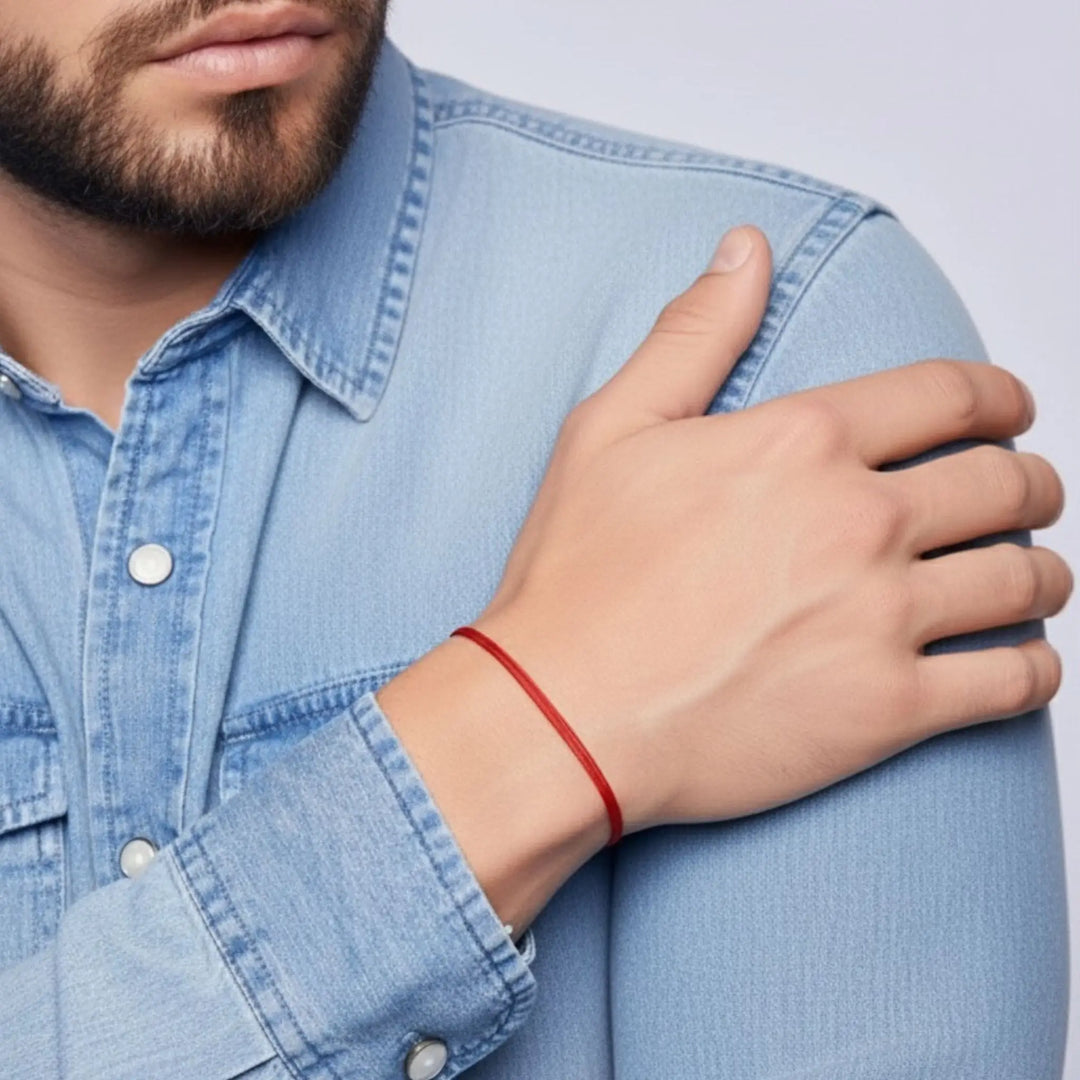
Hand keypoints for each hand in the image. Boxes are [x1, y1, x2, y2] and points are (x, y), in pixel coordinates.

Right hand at [471, 225, 1071, 835]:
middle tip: (1025, 493)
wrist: (562, 714)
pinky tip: (1022, 660)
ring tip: (1030, 576)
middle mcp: (860, 521)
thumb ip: (694, 334)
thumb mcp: (612, 429)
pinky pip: (1013, 682)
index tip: (1010, 410)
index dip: (999, 397)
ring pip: (1025, 580)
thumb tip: (745, 250)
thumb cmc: (577, 579)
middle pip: (1005, 483)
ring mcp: (882, 618)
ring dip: (1042, 571)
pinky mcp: (888, 710)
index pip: (950, 397)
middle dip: (1030, 480)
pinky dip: (1035, 667)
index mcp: (801, 444)